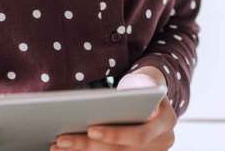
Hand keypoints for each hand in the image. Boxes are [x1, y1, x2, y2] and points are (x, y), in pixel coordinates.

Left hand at [54, 68, 175, 150]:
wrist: (153, 96)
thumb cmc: (145, 84)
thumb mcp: (146, 79)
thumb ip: (144, 86)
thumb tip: (142, 95)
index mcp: (166, 123)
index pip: (140, 135)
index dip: (115, 135)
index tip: (91, 129)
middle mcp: (161, 143)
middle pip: (120, 150)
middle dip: (88, 145)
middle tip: (61, 139)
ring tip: (58, 145)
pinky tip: (66, 149)